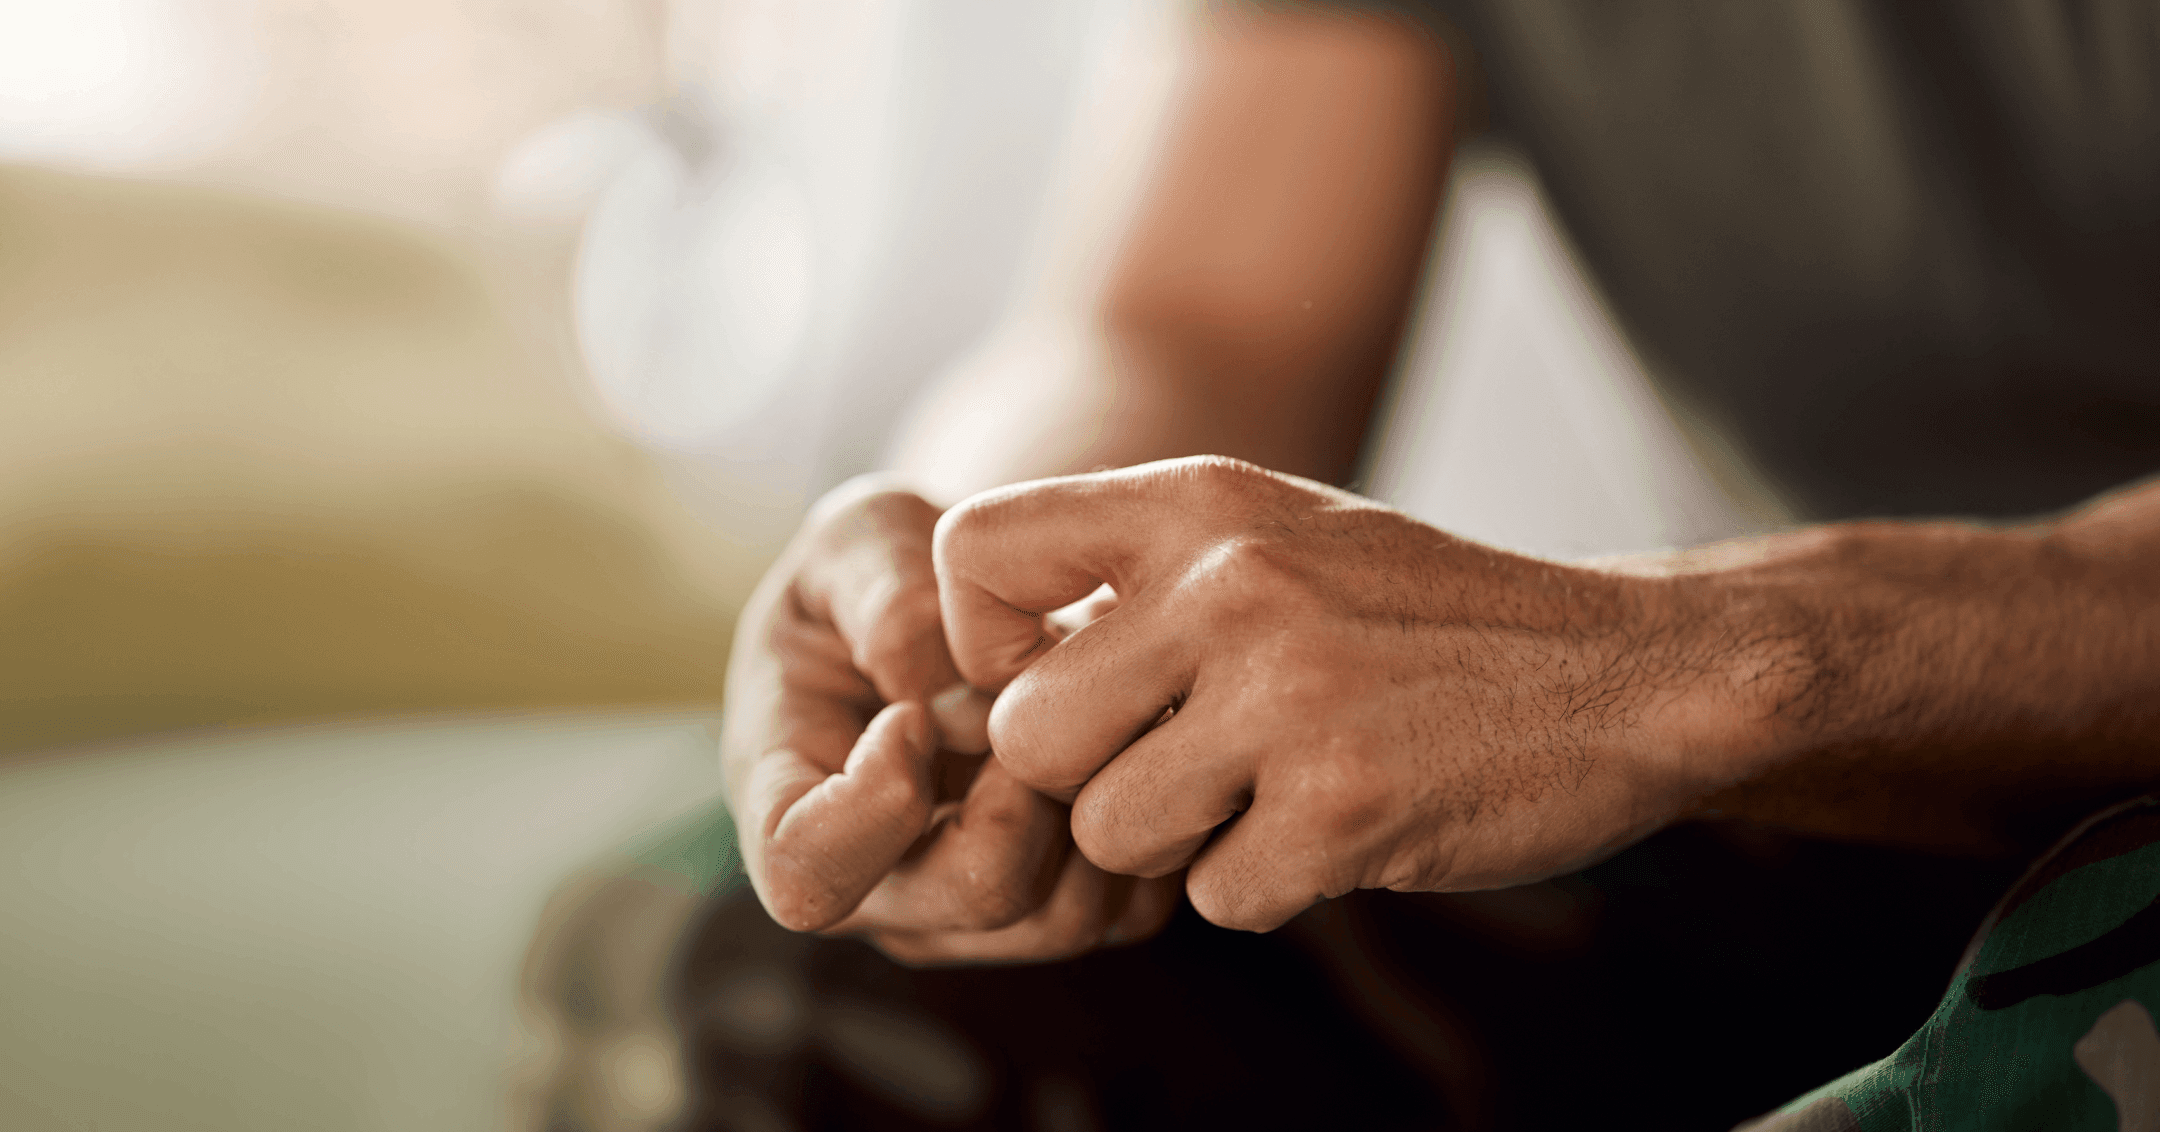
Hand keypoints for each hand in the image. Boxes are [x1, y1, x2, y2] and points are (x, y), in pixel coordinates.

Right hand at [720, 476, 1179, 963]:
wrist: (961, 605)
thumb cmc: (883, 572)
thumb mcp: (861, 536)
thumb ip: (885, 599)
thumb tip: (933, 699)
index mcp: (785, 798)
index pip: (803, 873)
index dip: (872, 805)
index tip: (913, 714)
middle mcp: (874, 883)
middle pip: (972, 894)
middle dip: (1025, 786)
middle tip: (1031, 700)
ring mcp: (964, 914)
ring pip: (1064, 915)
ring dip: (1091, 800)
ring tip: (1075, 711)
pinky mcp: (1053, 914)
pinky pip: (1125, 909)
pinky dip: (1140, 822)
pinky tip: (1119, 741)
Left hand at [934, 457, 1776, 931]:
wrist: (1629, 670)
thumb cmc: (1427, 613)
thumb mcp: (1280, 532)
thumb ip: (1139, 574)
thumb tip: (987, 668)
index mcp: (1199, 501)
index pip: (972, 555)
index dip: (977, 645)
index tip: (1049, 681)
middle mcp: (1229, 582)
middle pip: (1027, 735)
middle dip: (1090, 778)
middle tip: (1183, 763)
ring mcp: (1287, 696)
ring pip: (1110, 833)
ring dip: (1180, 842)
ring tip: (1272, 789)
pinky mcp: (1342, 808)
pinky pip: (1215, 899)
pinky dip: (1267, 885)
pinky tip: (1339, 825)